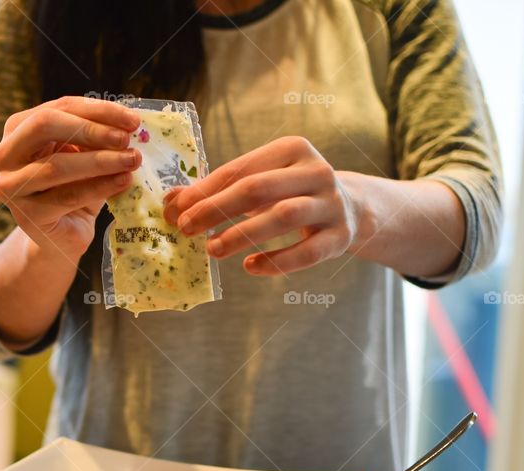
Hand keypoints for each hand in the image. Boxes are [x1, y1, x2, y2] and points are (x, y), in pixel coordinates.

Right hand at [0, 96, 141, 259]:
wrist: (61, 235)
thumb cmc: (74, 187)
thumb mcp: (83, 154)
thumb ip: (95, 136)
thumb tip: (127, 122)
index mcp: (17, 128)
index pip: (59, 107)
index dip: (97, 110)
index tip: (132, 119)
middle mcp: (4, 154)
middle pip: (44, 126)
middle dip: (91, 130)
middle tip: (126, 138)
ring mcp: (10, 186)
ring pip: (57, 166)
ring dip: (100, 160)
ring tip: (132, 160)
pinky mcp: (26, 216)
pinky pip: (67, 197)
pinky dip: (99, 187)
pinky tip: (123, 181)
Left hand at [163, 136, 361, 274]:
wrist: (352, 209)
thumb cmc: (291, 193)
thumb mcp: (259, 182)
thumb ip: (218, 190)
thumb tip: (170, 203)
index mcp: (292, 149)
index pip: (240, 169)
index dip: (205, 190)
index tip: (175, 210)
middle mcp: (316, 171)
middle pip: (258, 189)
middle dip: (217, 209)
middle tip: (185, 229)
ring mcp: (332, 204)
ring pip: (283, 217)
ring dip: (242, 235)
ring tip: (212, 250)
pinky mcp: (341, 236)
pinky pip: (307, 253)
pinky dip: (276, 261)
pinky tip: (250, 267)